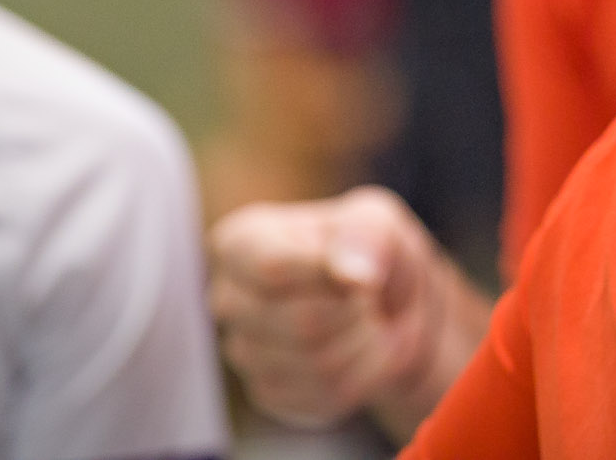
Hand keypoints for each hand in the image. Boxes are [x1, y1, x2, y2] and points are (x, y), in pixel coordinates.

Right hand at [209, 186, 488, 436]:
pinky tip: (359, 349)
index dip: (329, 275)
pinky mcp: (268, 391)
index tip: (361, 271)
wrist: (387, 306)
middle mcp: (229, 298)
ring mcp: (243, 350)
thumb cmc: (371, 252)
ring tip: (368, 319)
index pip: (272, 268)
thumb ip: (364, 235)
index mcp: (240, 242)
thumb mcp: (377, 221)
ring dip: (364, 342)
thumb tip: (349, 273)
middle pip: (302, 322)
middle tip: (369, 295)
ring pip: (318, 362)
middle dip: (356, 310)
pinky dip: (362, 374)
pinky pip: (325, 395)